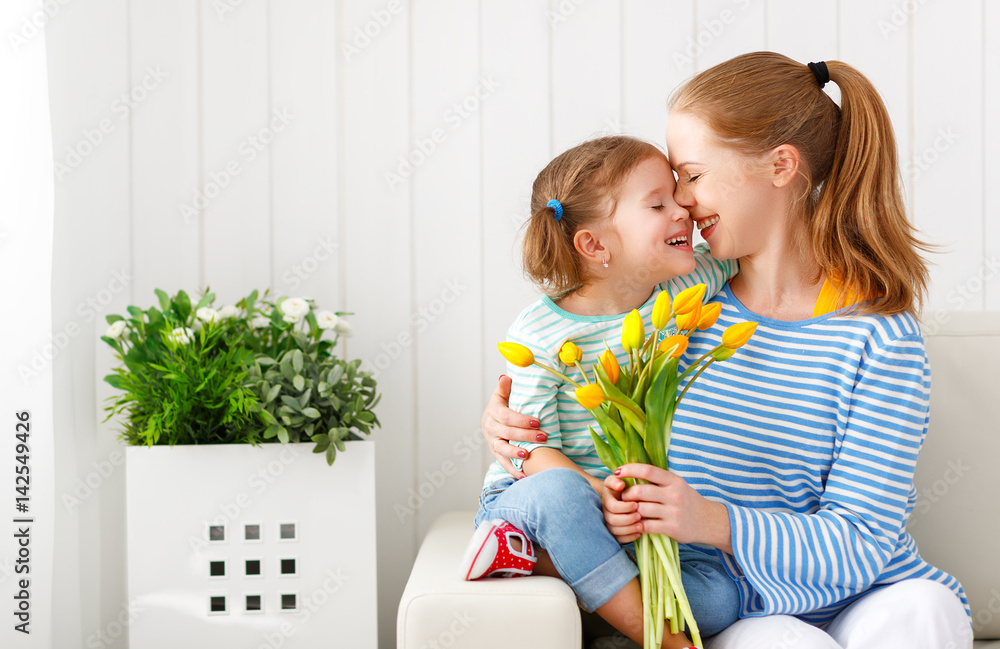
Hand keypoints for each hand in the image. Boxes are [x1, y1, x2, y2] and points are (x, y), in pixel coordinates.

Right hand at [482, 375, 545, 478]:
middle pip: (507, 433)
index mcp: (492, 411)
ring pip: (502, 449)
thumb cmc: (502, 405)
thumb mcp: (502, 395)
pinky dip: (513, 470)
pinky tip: (524, 476)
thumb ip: (505, 388)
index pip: (506, 416)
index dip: (521, 420)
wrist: (491, 421)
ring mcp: (492, 442)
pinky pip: (503, 463)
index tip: (537, 421)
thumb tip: (505, 378)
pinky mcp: (496, 453)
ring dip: (515, 453)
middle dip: (525, 435)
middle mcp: (490, 428)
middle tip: (543, 437)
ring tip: (527, 455)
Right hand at [602, 473, 641, 542]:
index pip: (612, 507)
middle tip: (639, 516)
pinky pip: (618, 539)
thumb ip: (616, 480)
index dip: (625, 507)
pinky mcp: (612, 532)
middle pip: (612, 520)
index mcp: (605, 499)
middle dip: (627, 519)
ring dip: (629, 529)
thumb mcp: (616, 480)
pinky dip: (629, 538)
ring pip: (614, 531)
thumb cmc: (620, 488)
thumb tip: (621, 485)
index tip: (636, 505)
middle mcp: (604, 512)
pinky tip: (638, 534)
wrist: (617, 497)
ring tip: (641, 526)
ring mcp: (607, 523)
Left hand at [609, 464, 732, 551]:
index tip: (617, 472)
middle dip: (626, 494)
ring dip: (630, 511)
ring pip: (641, 509)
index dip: (629, 469)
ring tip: (628, 512)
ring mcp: (674, 512)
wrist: (709, 521)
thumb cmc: (687, 501)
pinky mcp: (672, 528)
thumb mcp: (677, 485)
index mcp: (674, 480)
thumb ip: (658, 480)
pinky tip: (636, 524)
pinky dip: (638, 525)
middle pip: (640, 491)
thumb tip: (630, 472)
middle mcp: (674, 494)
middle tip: (622, 498)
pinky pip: (648, 526)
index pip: (648, 470)